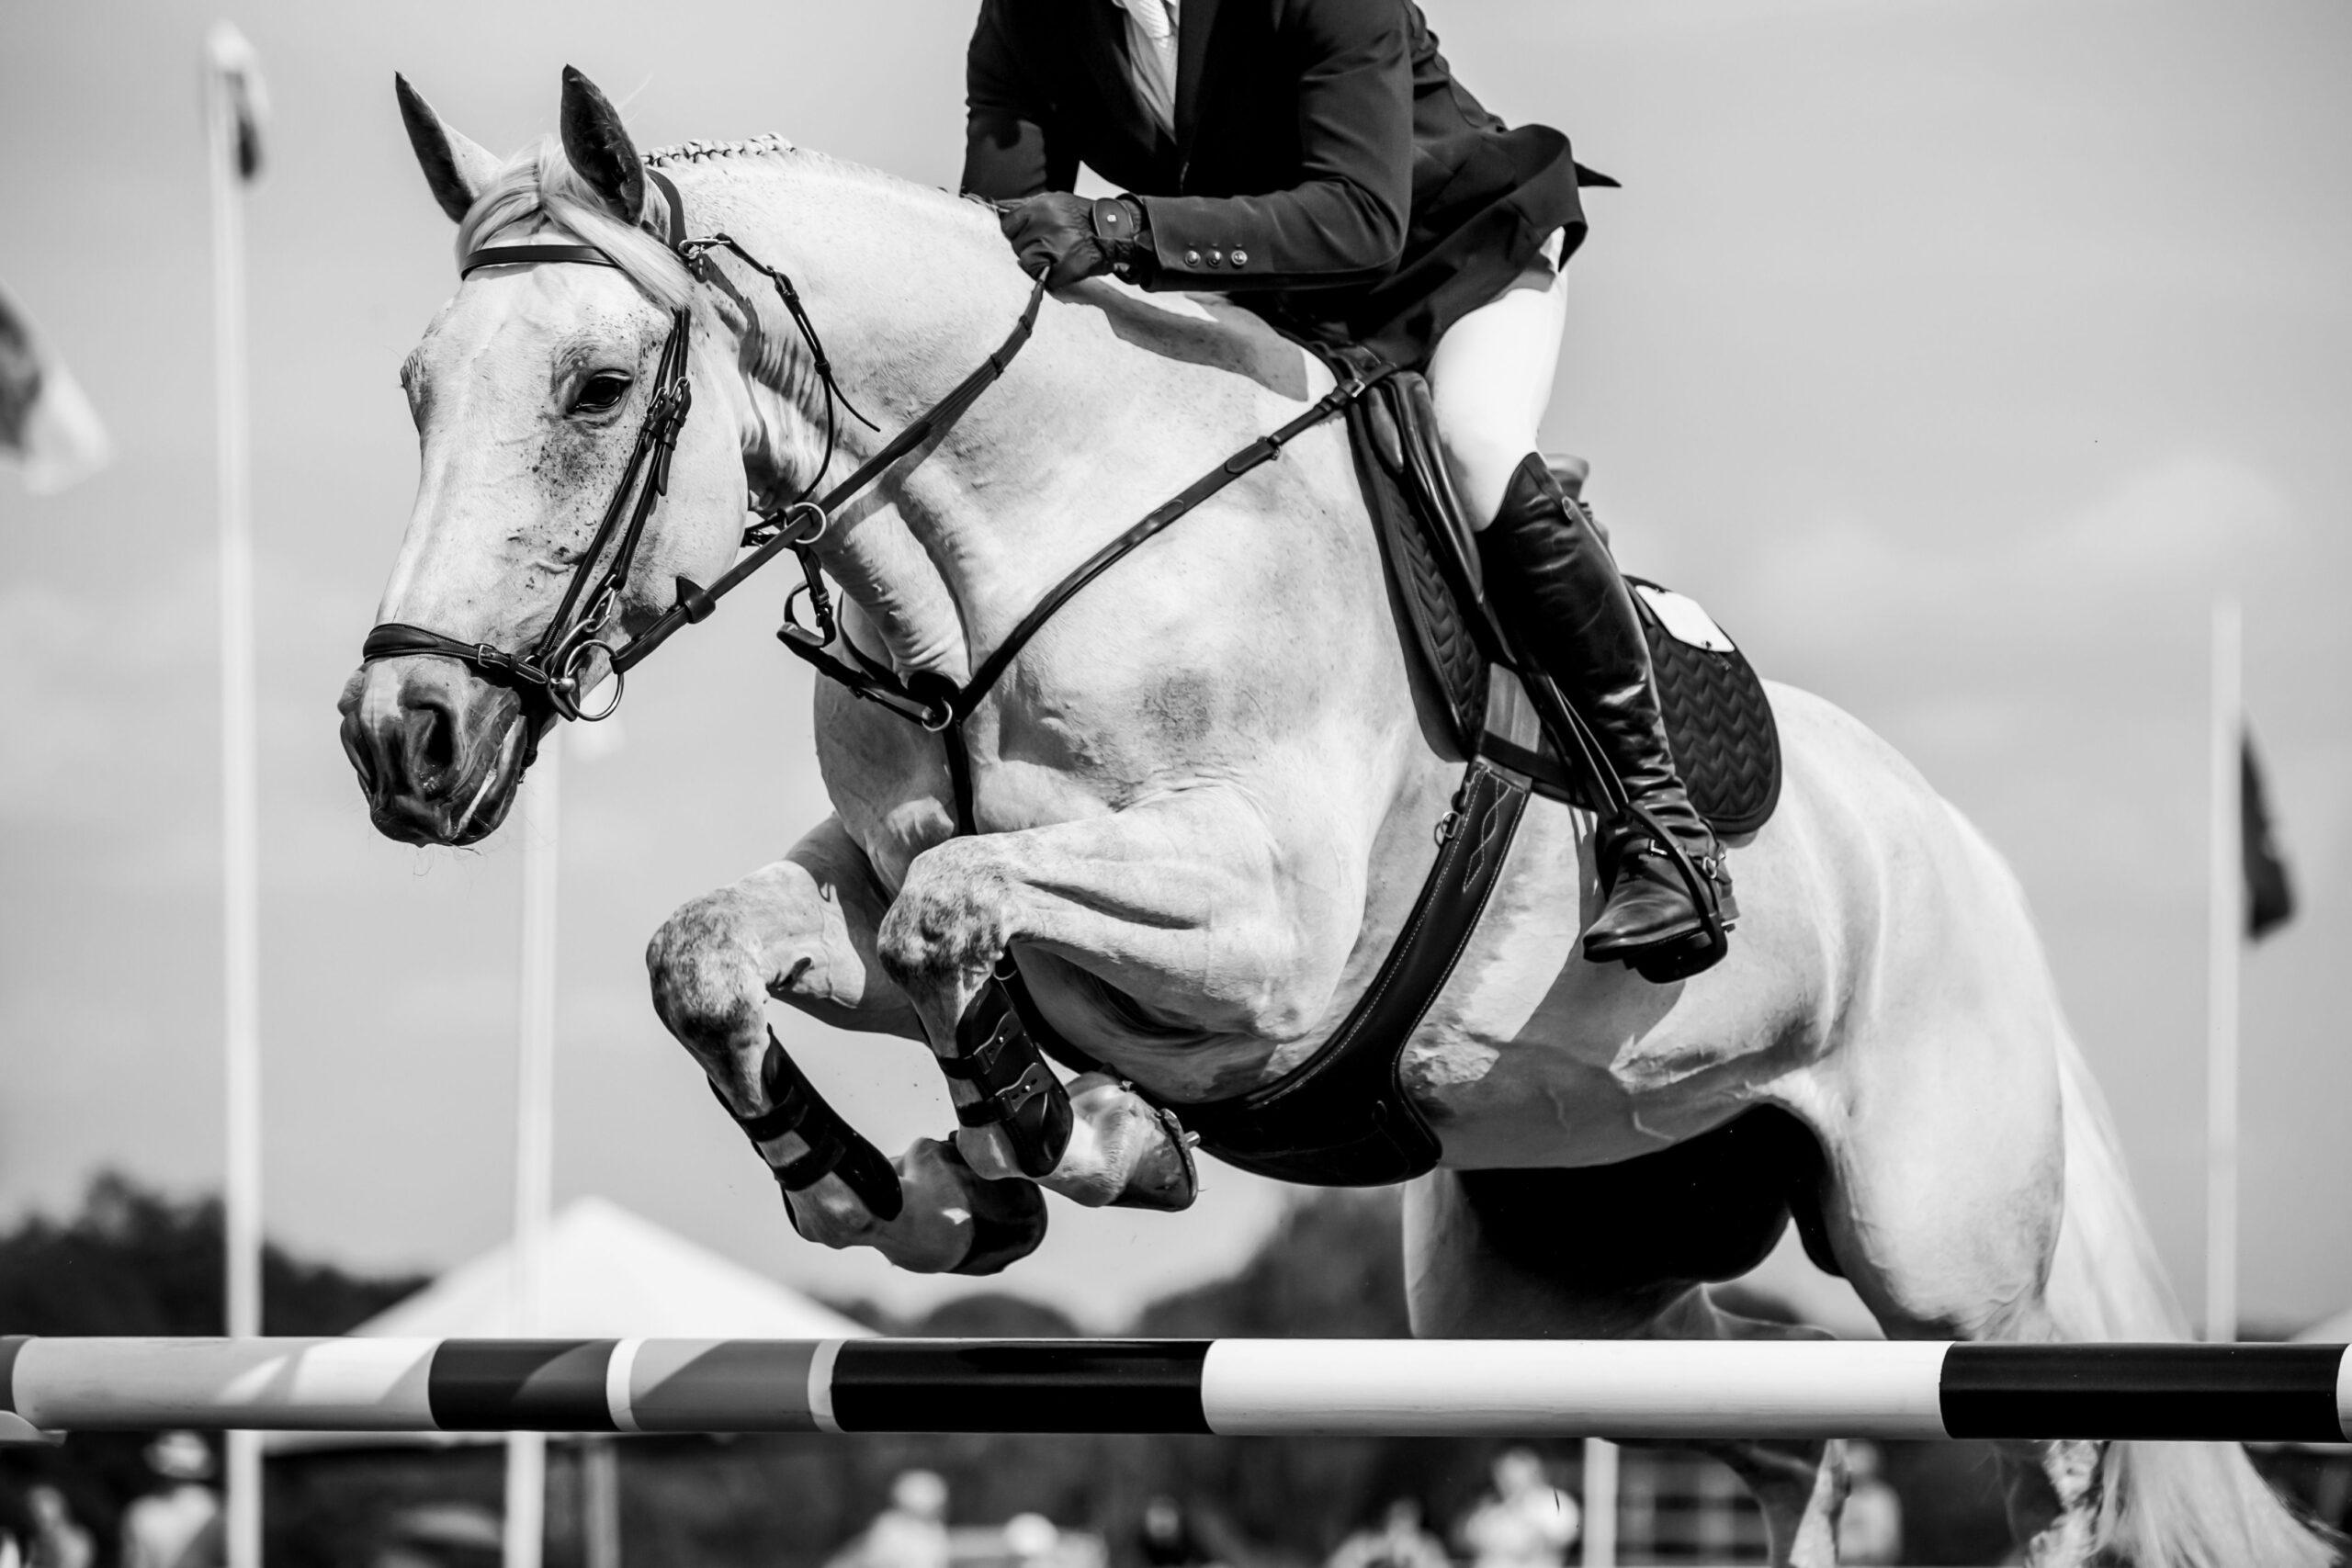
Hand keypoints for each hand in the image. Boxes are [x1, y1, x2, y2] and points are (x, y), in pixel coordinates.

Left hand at [999, 193, 1144, 287]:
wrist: (1115, 231)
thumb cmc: (1083, 217)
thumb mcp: (1057, 201)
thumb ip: (1030, 209)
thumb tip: (999, 210)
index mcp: (1041, 207)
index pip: (1008, 225)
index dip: (1016, 232)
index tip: (1027, 235)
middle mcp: (1045, 225)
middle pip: (1017, 246)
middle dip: (1029, 247)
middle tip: (1049, 245)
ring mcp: (1054, 247)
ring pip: (1027, 263)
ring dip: (1038, 263)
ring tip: (1056, 256)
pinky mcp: (1064, 268)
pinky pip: (1042, 279)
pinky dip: (1050, 277)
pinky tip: (1062, 267)